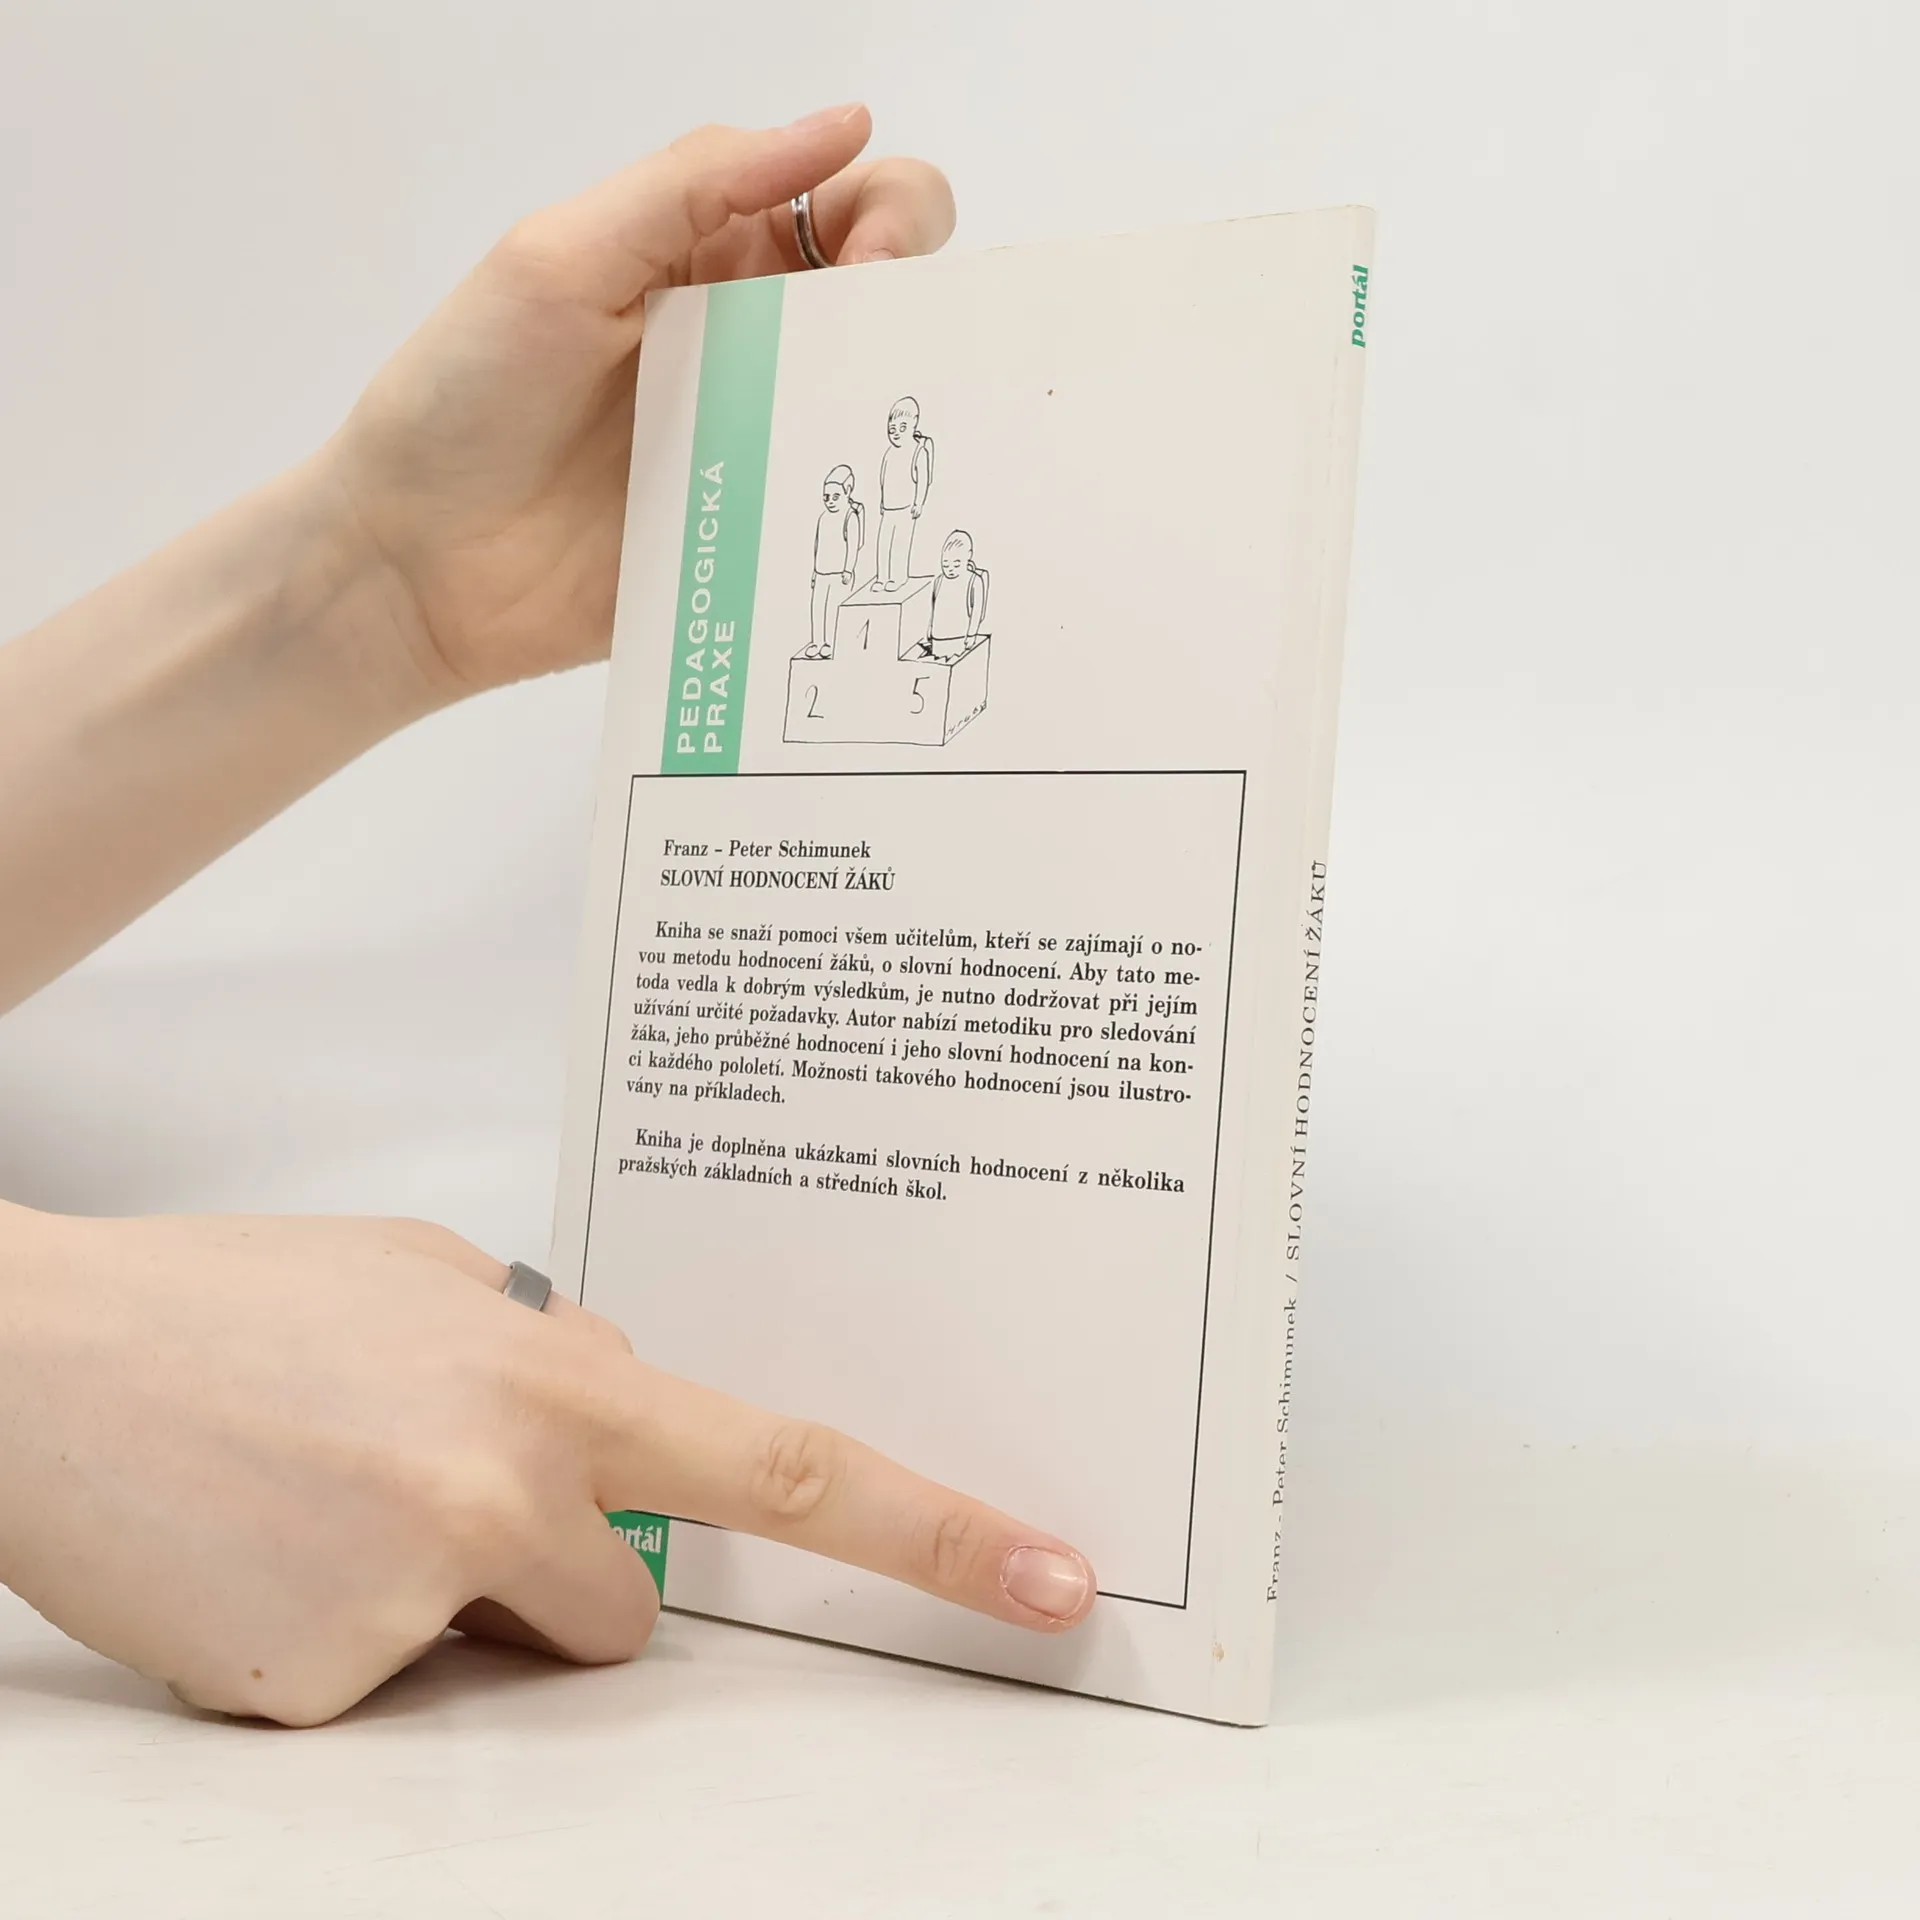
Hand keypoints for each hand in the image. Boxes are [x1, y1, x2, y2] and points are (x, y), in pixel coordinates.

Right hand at [0, 1205, 1093, 1726]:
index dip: (936, 1532)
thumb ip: (558, 1348)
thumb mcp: (431, 1281)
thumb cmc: (235, 1302)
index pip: (790, 1469)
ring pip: (511, 1651)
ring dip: (456, 1606)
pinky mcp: (320, 1692)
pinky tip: (260, 1549)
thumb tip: (636, 1398)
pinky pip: (387, 1688)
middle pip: (630, 1607)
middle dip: (566, 1571)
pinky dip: (342, 1639)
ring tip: (325, 1499)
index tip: (1051, 1582)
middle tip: (425, 1479)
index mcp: (556, 1380)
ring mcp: (412, 1596)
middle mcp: (505, 1489)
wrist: (36, 1359)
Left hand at [325, 107, 953, 705]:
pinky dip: (871, 515)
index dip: (889, 214)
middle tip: (880, 349)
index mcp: (708, 256)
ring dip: (902, 411)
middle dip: (915, 305)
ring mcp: (758, 447)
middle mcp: (748, 345)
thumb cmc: (464, 397)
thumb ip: (696, 183)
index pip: (843, 201)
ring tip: (878, 433)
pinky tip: (871, 517)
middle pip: (885, 302)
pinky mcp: (757, 540)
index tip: (872, 265)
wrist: (415, 564)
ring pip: (878, 411)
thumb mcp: (563, 258)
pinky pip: (841, 523)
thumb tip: (844, 125)